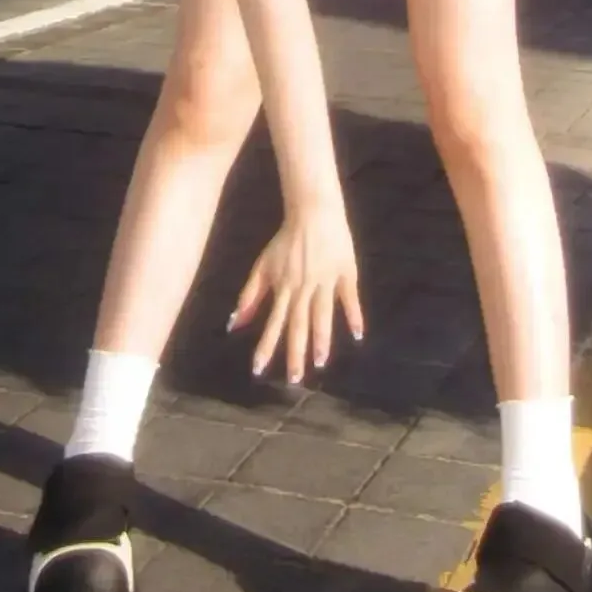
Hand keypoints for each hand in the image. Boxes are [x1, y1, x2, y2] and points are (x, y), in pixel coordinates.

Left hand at [229, 204, 363, 383]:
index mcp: (283, 287)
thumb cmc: (286, 241)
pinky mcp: (345, 271)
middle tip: (295, 379)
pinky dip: (354, 315)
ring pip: (322, 314)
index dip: (266, 347)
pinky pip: (349, 297)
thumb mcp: (263, 267)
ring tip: (320, 362)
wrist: (312, 212)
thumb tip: (233, 324)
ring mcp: (325, 280)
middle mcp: (303, 287)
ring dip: (321, 339)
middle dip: (295, 352)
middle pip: (298, 324)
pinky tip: (358, 334)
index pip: (273, 323)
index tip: (258, 370)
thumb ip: (250, 296)